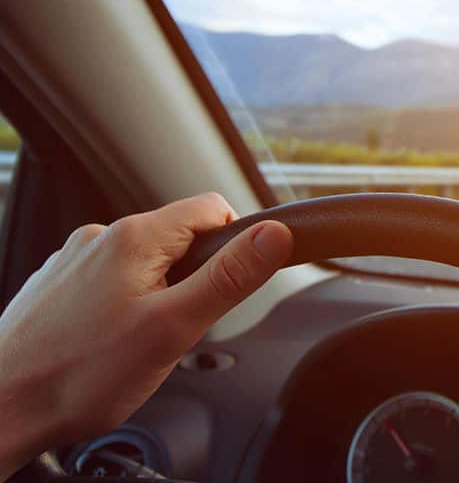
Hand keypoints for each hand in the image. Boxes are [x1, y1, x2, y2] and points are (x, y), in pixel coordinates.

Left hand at [0, 193, 292, 479]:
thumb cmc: (78, 376)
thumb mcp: (173, 328)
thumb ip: (229, 278)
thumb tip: (274, 235)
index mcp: (135, 236)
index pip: (212, 208)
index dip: (233, 242)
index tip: (227, 283)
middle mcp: (103, 236)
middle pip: (179, 236)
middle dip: (193, 277)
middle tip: (177, 326)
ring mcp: (76, 259)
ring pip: (146, 260)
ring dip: (158, 291)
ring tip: (137, 340)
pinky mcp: (59, 283)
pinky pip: (112, 278)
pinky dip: (123, 302)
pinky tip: (106, 341)